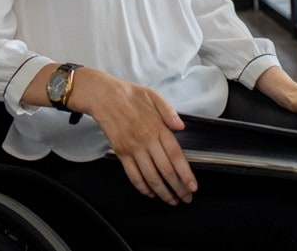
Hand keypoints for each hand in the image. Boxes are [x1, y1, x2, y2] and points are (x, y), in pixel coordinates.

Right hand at [69, 69, 197, 205]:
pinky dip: (143, 188)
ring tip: (171, 200)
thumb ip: (169, 111)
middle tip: (186, 199)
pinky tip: (151, 193)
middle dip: (178, 188)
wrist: (103, 96)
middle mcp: (146, 141)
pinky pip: (133, 175)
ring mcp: (133, 149)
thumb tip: (181, 126)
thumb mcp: (153, 96)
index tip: (193, 186)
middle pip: (165, 171)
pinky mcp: (121, 153)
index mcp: (158, 127)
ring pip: (150, 177)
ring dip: (162, 192)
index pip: (176, 155)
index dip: (186, 174)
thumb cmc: (129, 95)